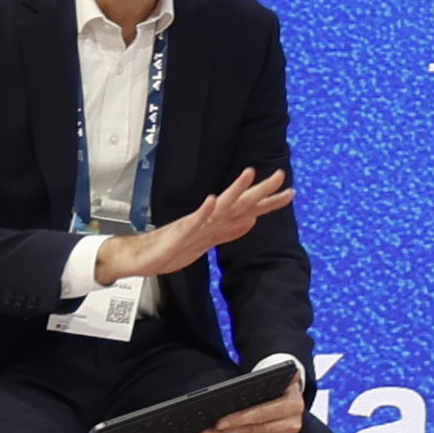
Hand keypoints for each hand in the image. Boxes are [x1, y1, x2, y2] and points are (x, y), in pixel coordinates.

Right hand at [99, 169, 289, 283]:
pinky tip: (212, 200)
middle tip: (280, 175)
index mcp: (217, 222)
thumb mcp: (210, 241)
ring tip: (249, 174)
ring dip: (234, 190)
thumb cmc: (174, 248)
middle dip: (260, 190)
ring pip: (219, 206)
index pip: (248, 210)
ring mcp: (195, 224)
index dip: (269, 202)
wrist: (143, 258)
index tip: (290, 192)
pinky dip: (203, 211)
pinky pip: (194, 221)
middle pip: (239, 203)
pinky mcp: (180, 233)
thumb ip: (230, 230)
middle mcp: (209, 219)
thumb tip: (252, 221)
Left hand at [193, 376, 304, 432]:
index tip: (218, 423)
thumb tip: (239, 386)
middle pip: (251, 431)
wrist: (293, 403)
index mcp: (292, 405)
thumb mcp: (275, 381)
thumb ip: (263, 381)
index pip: (261, 414)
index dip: (238, 419)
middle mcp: (291, 425)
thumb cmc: (278, 390)